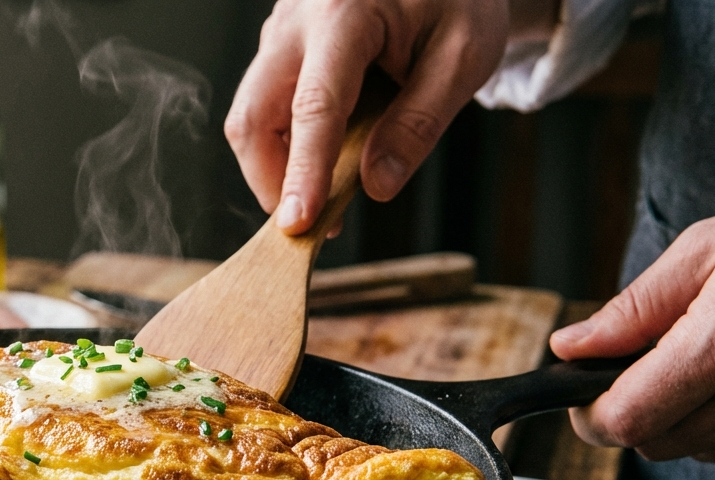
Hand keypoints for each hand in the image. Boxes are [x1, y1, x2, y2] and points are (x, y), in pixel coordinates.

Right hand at [225, 0, 509, 234]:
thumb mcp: (464, 57)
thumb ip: (419, 123)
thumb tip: (376, 186)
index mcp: (344, 13)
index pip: (314, 106)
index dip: (303, 170)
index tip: (299, 221)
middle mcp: (297, 20)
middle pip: (253, 115)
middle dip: (270, 179)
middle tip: (308, 223)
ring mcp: (280, 32)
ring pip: (251, 116)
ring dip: (277, 166)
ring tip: (324, 198)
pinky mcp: (280, 48)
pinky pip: (264, 106)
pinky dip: (284, 146)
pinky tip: (322, 164)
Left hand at [550, 196, 714, 466]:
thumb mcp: (710, 248)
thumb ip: (634, 308)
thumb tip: (573, 348)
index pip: (625, 421)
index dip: (591, 415)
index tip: (584, 396)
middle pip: (654, 442)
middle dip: (637, 410)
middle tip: (656, 361)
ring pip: (699, 449)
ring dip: (688, 414)